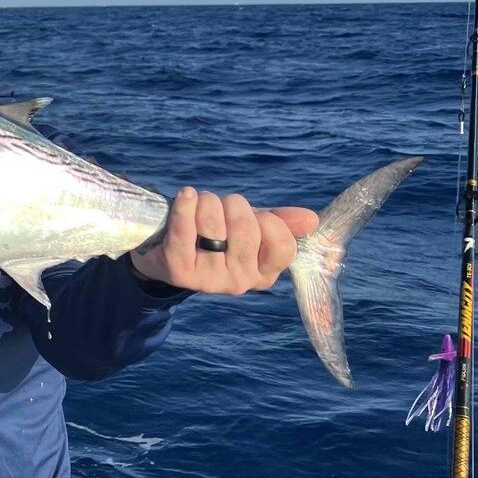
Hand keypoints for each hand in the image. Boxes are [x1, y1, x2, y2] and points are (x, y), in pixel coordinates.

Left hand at [129, 187, 317, 294]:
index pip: (283, 244)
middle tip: (218, 205)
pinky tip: (186, 195)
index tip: (254, 215)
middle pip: (246, 227)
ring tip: (198, 204)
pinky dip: (185, 206)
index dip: (268, 220)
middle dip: (231, 204)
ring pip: (214, 224)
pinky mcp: (179, 271)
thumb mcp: (250, 229)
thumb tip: (312, 219)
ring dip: (206, 202)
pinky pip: (184, 230)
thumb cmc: (216, 237)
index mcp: (264, 273)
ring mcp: (208, 280)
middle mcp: (240, 282)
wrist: (165, 253)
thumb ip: (281, 223)